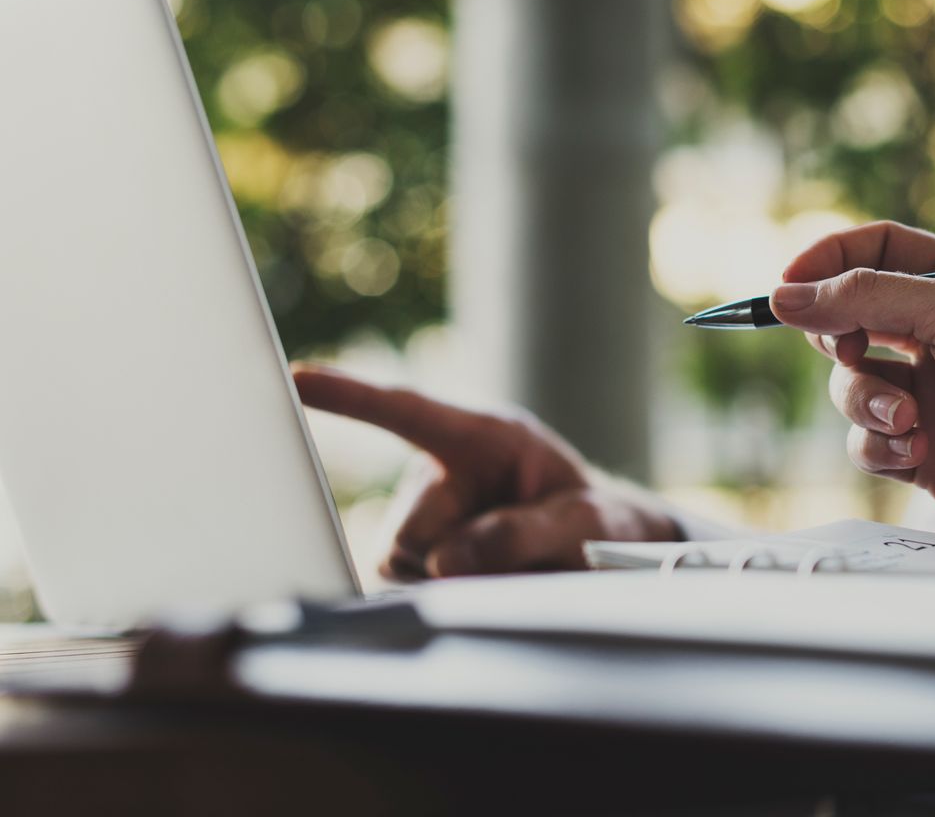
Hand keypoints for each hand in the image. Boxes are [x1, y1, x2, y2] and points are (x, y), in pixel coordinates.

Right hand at [292, 366, 679, 579]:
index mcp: (483, 437)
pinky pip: (407, 590)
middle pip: (411, 531)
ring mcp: (418, 518)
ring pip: (403, 566)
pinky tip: (488, 584)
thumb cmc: (593, 522)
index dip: (352, 396)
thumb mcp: (582, 522)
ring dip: (458, 582)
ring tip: (514, 567)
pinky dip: (447, 598)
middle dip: (457, 558)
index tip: (298, 378)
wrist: (594, 552)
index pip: (409, 412)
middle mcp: (437, 472)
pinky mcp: (407, 560)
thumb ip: (524, 534)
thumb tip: (444, 561)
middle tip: (525, 558)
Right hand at [775, 222, 934, 561]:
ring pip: (852, 388)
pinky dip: (881, 446)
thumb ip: (867, 295)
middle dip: (837, 339)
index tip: (788, 285)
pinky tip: (918, 453)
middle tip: (850, 350)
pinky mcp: (928, 456)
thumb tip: (786, 295)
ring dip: (865, 402)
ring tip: (909, 420)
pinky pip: (869, 443)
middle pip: (850, 321)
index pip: (876, 252)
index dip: (826, 262)